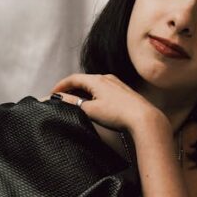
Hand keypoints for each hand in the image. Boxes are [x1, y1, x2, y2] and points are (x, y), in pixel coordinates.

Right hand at [48, 72, 162, 132]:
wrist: (144, 118)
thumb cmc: (117, 113)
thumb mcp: (90, 110)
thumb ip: (72, 103)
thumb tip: (58, 99)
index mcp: (97, 80)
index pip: (73, 78)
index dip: (61, 85)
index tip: (52, 93)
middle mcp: (107, 78)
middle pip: (84, 81)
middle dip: (71, 89)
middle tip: (62, 99)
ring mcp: (117, 84)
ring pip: (95, 85)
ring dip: (83, 92)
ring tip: (76, 103)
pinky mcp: (124, 93)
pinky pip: (104, 90)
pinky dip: (94, 95)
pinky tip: (95, 105)